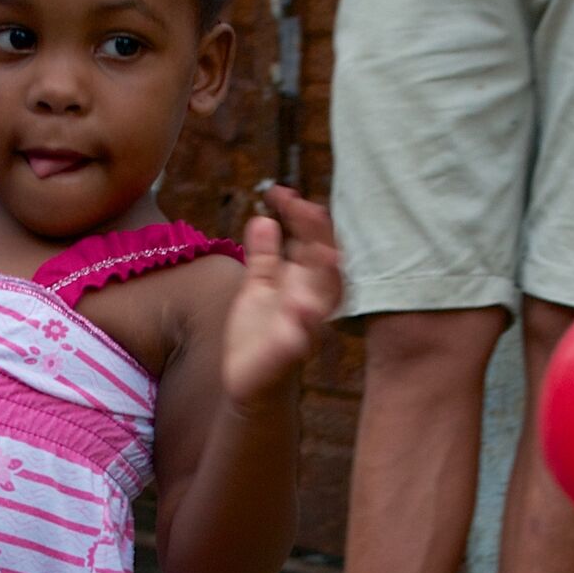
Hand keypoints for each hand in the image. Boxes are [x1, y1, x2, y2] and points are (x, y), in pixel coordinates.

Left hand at [221, 183, 341, 407]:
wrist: (248, 380)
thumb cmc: (258, 333)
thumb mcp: (259, 287)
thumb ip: (264, 255)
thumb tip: (264, 218)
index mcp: (304, 284)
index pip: (312, 243)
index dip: (301, 218)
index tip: (280, 192)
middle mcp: (311, 302)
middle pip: (325, 264)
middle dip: (318, 236)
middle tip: (304, 207)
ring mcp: (304, 328)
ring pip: (323, 299)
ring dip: (322, 275)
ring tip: (318, 249)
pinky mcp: (289, 354)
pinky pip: (302, 339)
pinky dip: (303, 324)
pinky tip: (299, 307)